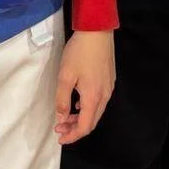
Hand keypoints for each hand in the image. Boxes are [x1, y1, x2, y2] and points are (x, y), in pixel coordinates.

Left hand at [54, 29, 114, 143]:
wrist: (97, 30)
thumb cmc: (79, 53)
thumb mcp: (65, 76)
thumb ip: (62, 100)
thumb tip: (61, 119)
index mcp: (93, 98)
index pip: (85, 127)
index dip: (72, 136)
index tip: (59, 138)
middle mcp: (104, 96)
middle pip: (92, 121)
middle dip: (75, 128)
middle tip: (59, 127)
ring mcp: (109, 87)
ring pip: (96, 112)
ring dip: (81, 118)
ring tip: (66, 116)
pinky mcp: (109, 79)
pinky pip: (99, 101)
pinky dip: (87, 108)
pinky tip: (77, 102)